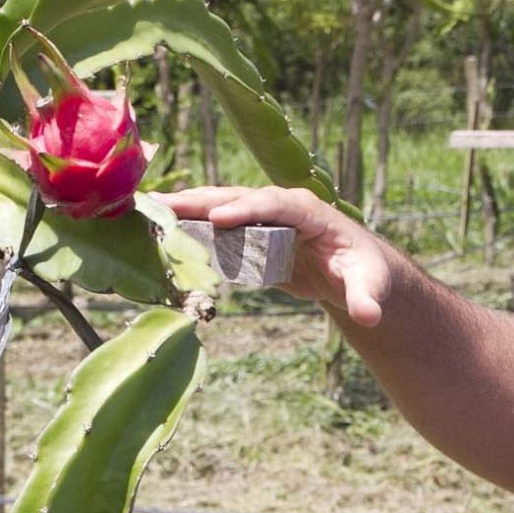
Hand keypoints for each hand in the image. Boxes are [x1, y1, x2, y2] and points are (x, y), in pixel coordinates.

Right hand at [154, 186, 397, 326]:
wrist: (351, 269)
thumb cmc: (362, 271)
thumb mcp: (368, 284)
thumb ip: (365, 297)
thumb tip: (367, 315)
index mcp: (309, 211)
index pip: (276, 204)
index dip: (248, 209)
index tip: (220, 218)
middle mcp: (280, 205)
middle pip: (238, 197)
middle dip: (202, 201)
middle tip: (164, 205)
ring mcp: (261, 215)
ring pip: (219, 205)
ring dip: (184, 207)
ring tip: (146, 209)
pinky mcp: (248, 231)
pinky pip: (213, 224)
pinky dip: (186, 223)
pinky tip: (156, 226)